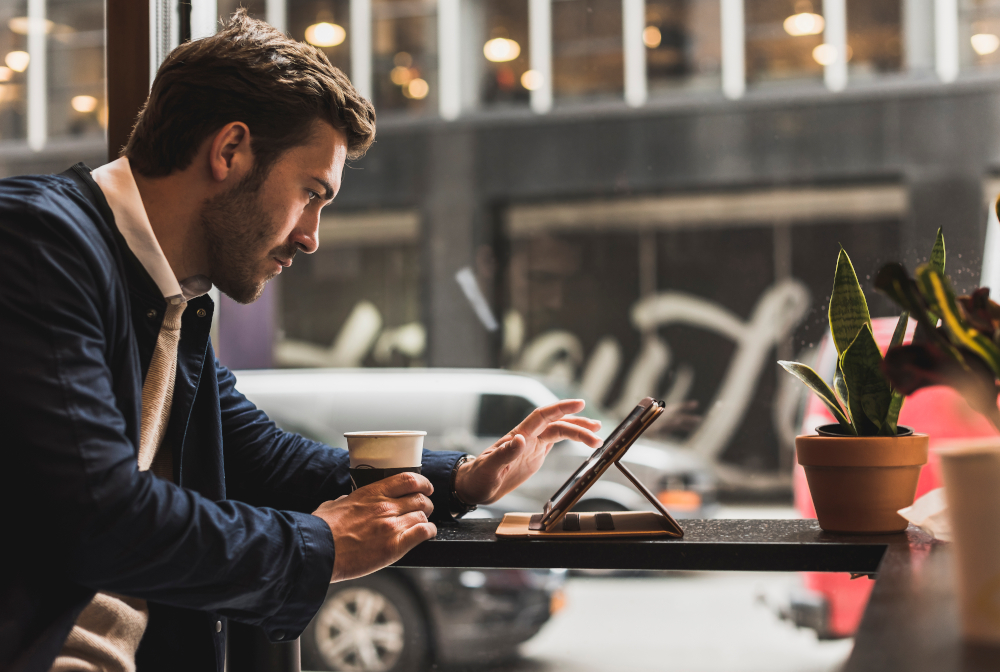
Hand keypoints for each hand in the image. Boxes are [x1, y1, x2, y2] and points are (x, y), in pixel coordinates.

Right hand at [312, 473, 436, 582]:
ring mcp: (391, 526)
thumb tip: (346, 502)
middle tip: (424, 508)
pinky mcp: (394, 546)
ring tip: (423, 523)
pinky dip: (429, 532)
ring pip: (423, 515)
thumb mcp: (334, 505)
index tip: (425, 487)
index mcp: (372, 493)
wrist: (319, 550)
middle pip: (420, 498)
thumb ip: (346, 501)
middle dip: (426, 502)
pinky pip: (423, 532)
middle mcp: (385, 507)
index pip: (408, 479)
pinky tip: (427, 533)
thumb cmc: (322, 529)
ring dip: (425, 519)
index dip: (422, 482)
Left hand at [454, 399, 601, 505]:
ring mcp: (532, 445)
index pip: (543, 416)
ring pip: (559, 432)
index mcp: (518, 436)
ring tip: (598, 437)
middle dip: (578, 425)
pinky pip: (556, 442)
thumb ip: (504, 454)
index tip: (579, 404)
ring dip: (578, 432)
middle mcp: (527, 437)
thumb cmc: (478, 477)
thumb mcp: (489, 468)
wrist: (474, 487)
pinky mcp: (535, 455)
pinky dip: (571, 440)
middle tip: (597, 431)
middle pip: (557, 424)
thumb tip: (520, 439)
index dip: (561, 408)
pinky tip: (583, 440)